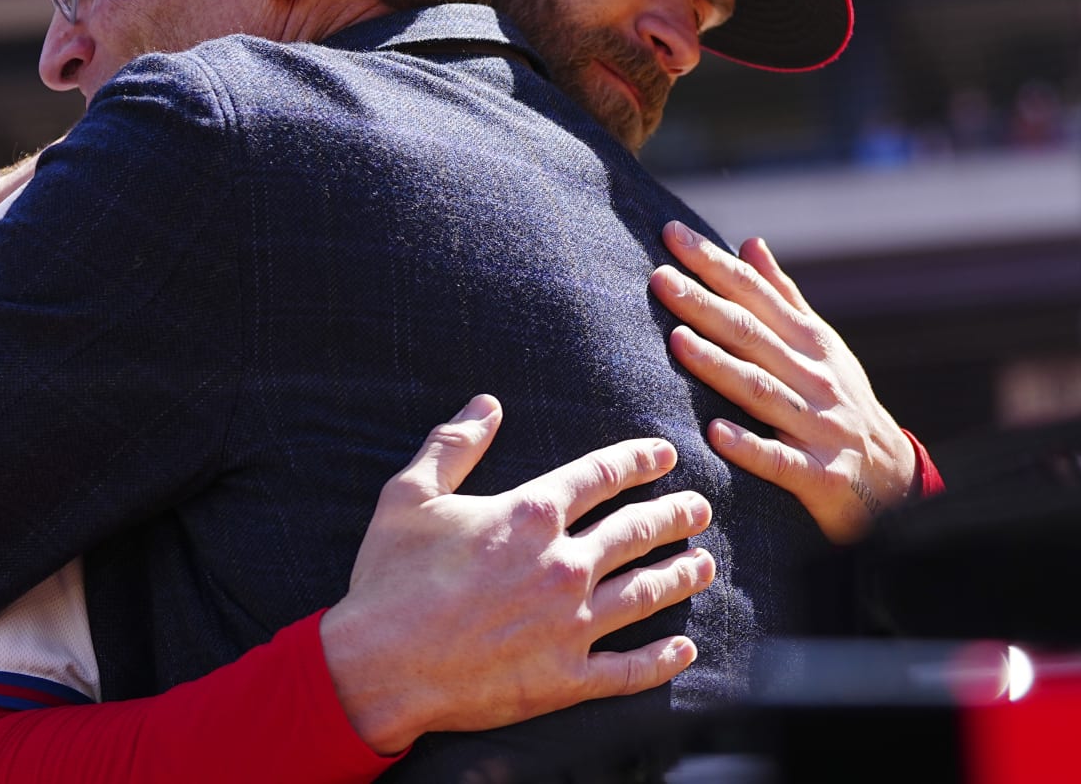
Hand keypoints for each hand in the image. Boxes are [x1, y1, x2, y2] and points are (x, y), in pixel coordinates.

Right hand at [320, 396, 714, 755]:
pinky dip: (663, 659)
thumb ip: (453, 444)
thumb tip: (486, 403)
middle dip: (675, 515)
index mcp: (531, 513)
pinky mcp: (566, 677)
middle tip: (699, 508)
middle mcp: (563, 564)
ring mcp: (571, 624)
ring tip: (703, 565)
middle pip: (638, 532)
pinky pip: (630, 669)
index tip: (664, 457)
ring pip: (646, 593)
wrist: (377, 666)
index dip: (639, 462)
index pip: (603, 476)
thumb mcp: (409, 496)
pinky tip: (685, 648)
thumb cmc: (389, 578)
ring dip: (681, 576)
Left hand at [649, 220, 917, 543]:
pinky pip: (779, 460)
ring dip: (720, 367)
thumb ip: (783, 297)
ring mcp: (817, 425)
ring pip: (762, 392)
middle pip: (752, 336)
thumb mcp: (822, 346)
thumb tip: (749, 243)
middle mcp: (813, 377)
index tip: (672, 235)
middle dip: (705, 305)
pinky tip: (715, 432)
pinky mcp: (818, 473)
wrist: (893, 478)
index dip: (715, 263)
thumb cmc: (843, 401)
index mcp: (810, 342)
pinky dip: (749, 446)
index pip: (755, 294)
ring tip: (678, 342)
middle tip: (660, 279)